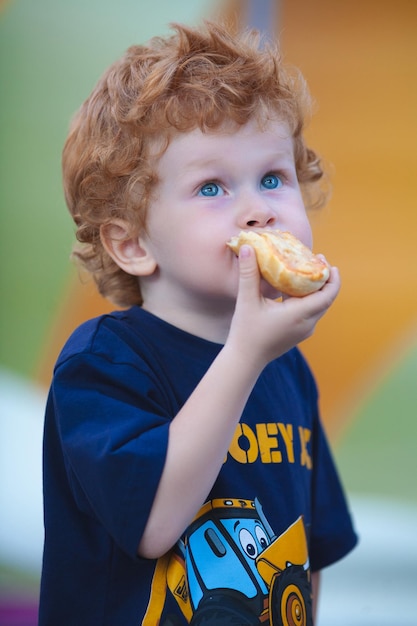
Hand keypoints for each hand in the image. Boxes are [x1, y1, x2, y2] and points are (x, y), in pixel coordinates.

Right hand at [227, 245, 339, 369]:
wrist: (245, 360)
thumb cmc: (246, 332)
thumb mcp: (247, 300)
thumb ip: (249, 273)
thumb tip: (249, 247)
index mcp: (299, 315)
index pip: (327, 296)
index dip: (332, 278)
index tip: (327, 262)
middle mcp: (307, 324)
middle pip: (325, 299)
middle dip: (325, 279)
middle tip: (317, 260)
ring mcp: (303, 331)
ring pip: (317, 306)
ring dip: (316, 289)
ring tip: (306, 270)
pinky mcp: (297, 334)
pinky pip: (309, 313)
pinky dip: (307, 299)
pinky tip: (294, 289)